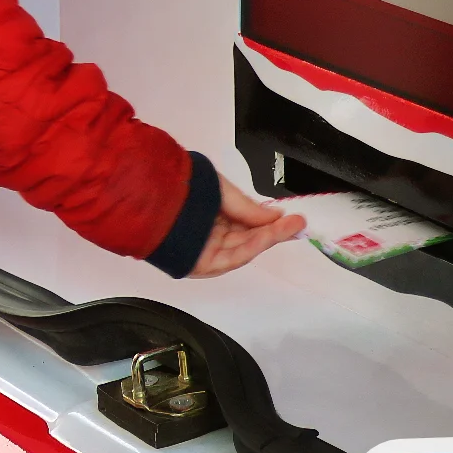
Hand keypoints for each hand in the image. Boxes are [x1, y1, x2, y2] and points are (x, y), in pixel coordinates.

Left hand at [189, 178, 307, 276]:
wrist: (154, 194)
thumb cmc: (186, 188)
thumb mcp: (223, 191)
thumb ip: (249, 208)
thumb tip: (276, 216)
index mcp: (213, 216)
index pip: (247, 224)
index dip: (271, 223)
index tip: (293, 218)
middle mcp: (211, 235)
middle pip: (248, 238)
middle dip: (275, 231)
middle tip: (299, 223)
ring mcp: (206, 250)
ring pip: (244, 248)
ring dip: (269, 238)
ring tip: (292, 227)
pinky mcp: (202, 264)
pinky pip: (233, 257)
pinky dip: (254, 246)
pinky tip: (270, 235)